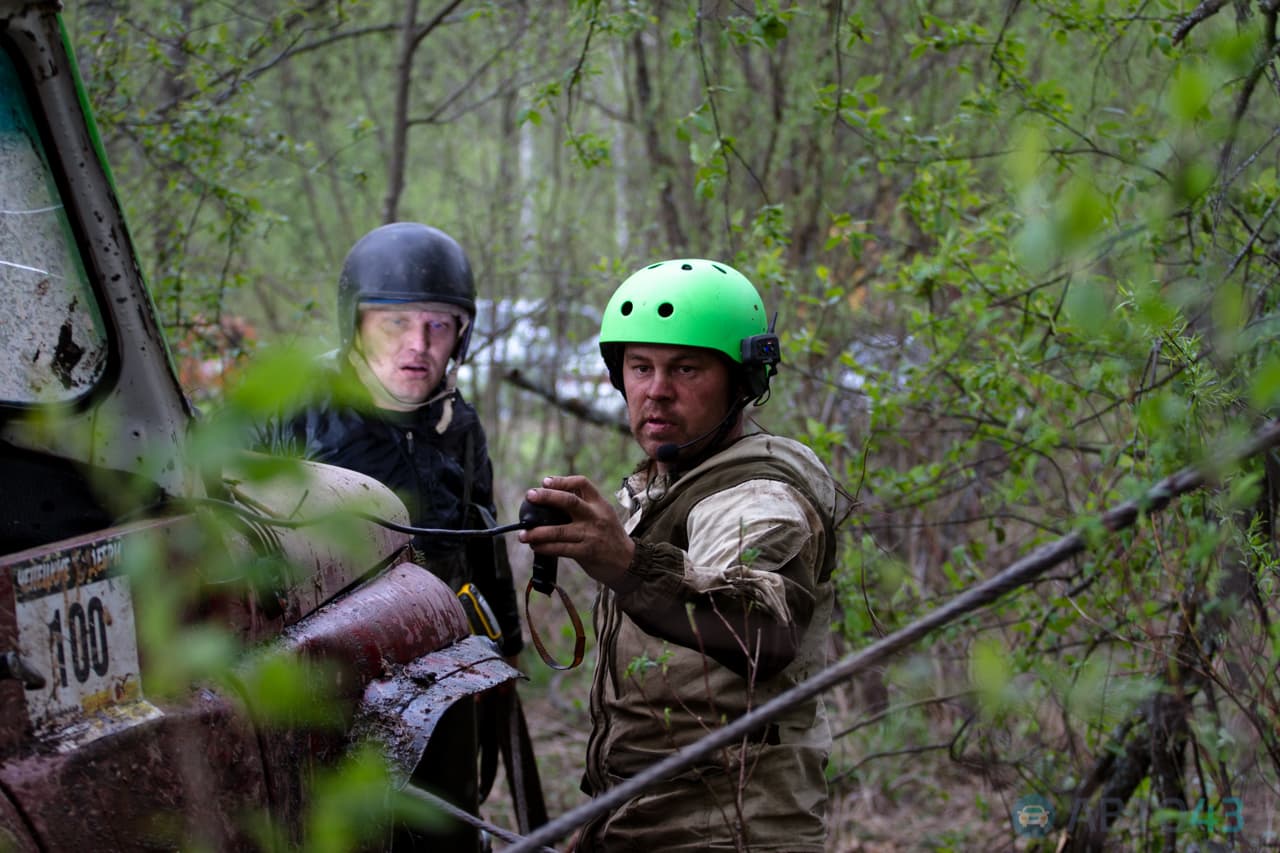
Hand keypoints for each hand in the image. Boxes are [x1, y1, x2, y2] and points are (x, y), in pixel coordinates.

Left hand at [518, 475, 634, 588]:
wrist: (628, 562)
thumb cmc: (609, 536)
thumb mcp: (603, 515)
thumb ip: (583, 506)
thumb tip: (551, 499)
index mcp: (599, 504)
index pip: (582, 483)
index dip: (562, 481)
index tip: (546, 481)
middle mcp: (595, 516)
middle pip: (569, 501)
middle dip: (547, 497)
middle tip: (530, 495)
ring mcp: (591, 535)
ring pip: (559, 530)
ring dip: (537, 532)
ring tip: (523, 534)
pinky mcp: (586, 552)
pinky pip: (561, 549)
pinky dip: (545, 547)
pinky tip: (536, 546)